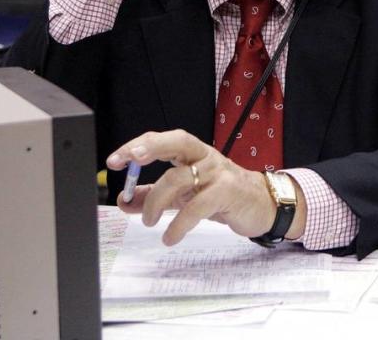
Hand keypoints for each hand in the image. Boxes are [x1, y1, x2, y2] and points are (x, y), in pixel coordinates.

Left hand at [106, 130, 305, 245]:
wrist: (262, 205)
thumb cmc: (223, 196)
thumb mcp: (186, 195)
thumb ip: (156, 196)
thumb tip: (124, 202)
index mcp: (194, 154)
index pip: (164, 141)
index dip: (138, 146)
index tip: (115, 160)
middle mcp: (206, 157)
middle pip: (177, 142)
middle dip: (150, 148)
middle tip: (127, 161)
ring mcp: (218, 173)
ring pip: (179, 179)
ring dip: (155, 202)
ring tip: (149, 222)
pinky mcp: (227, 192)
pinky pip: (196, 207)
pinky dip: (178, 225)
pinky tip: (169, 236)